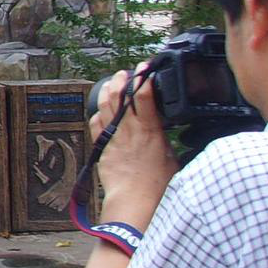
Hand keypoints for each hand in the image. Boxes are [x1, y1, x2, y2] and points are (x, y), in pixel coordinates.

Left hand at [91, 65, 178, 216]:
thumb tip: (169, 134)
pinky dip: (98, 113)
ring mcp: (113, 137)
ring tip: (112, 82)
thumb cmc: (157, 185)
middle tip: (126, 73)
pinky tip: (100, 110)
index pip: (145, 96)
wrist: (135, 200)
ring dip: (108, 91)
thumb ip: (167, 141)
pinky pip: (96, 124)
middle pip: (121, 96)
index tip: (146, 67)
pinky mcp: (102, 147)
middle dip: (123, 79)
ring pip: (105, 106)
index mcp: (150, 130)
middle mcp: (129, 130)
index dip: (144, 78)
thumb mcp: (172, 157)